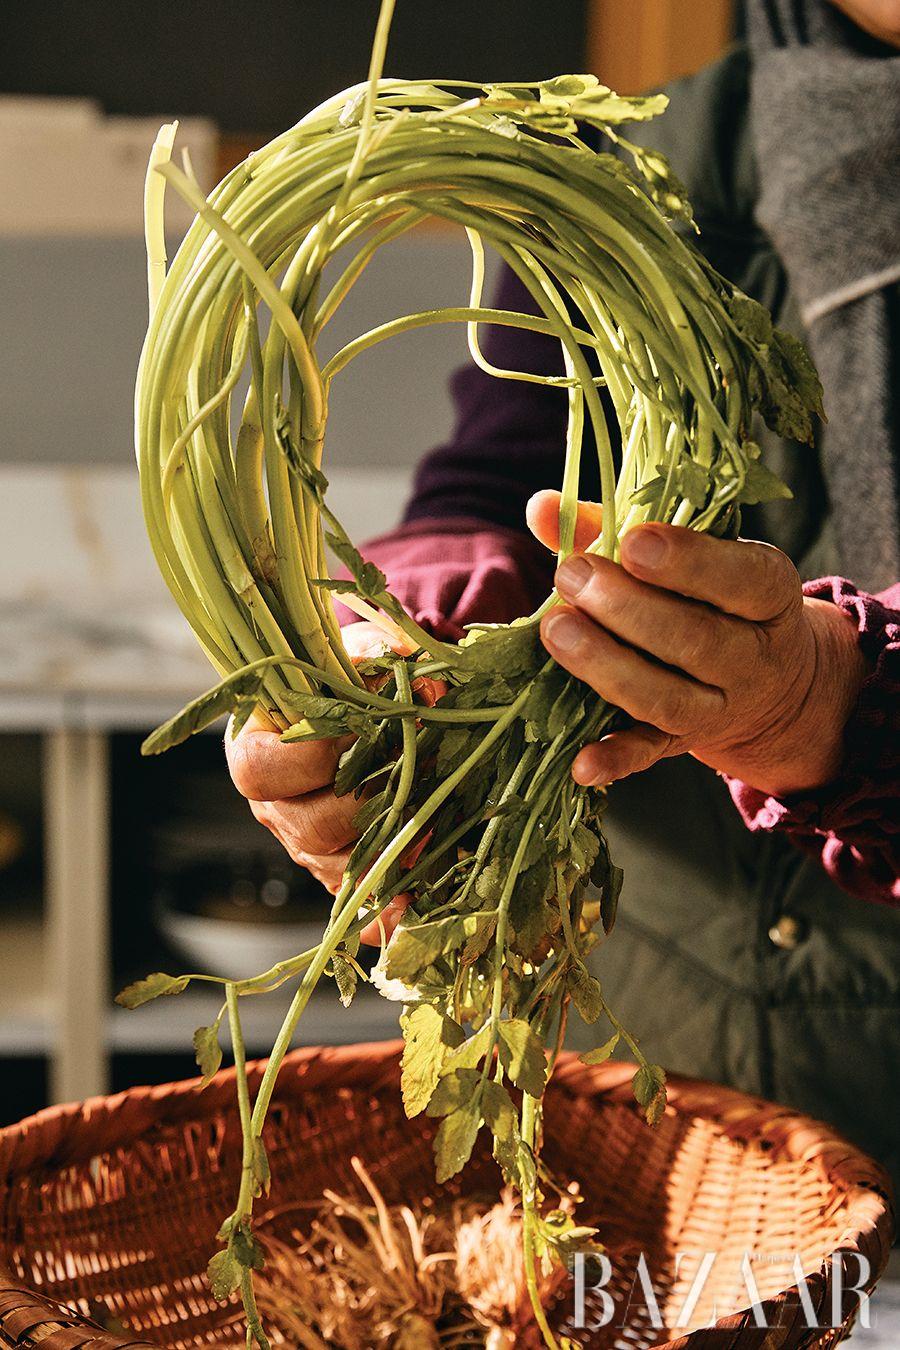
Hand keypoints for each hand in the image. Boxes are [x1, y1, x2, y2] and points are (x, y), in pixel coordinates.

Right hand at [225, 622, 437, 940]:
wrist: (366, 708)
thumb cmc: (351, 676)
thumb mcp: (360, 652)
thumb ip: (380, 655)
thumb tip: (418, 679)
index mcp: (256, 747)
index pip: (260, 770)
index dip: (309, 759)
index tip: (357, 735)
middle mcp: (275, 805)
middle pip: (307, 828)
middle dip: (366, 808)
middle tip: (413, 781)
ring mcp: (306, 844)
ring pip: (338, 868)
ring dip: (389, 848)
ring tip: (432, 823)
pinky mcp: (341, 871)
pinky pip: (359, 908)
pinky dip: (389, 913)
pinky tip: (417, 907)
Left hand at [527, 490, 868, 795]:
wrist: (772, 684)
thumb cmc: (712, 596)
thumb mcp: (692, 556)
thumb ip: (616, 527)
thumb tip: (543, 507)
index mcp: (768, 593)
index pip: (741, 578)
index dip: (689, 562)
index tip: (634, 542)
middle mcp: (753, 656)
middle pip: (695, 639)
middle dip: (628, 608)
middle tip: (572, 575)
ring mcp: (721, 707)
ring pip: (667, 698)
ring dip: (608, 666)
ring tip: (556, 630)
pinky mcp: (684, 742)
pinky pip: (650, 754)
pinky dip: (616, 760)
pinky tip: (580, 761)